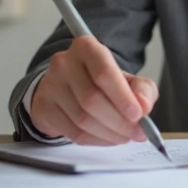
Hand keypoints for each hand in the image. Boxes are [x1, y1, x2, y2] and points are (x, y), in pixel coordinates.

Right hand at [30, 35, 158, 145]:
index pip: (104, 72)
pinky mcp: (43, 108)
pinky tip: (108, 138)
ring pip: (82, 119)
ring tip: (125, 136)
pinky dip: (96, 140)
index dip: (123, 97)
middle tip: (137, 132)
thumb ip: (142, 89)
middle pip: (92, 99)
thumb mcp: (127, 79)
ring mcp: (50, 86)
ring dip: (110, 134)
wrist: (67, 87)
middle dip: (120, 121)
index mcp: (86, 47)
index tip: (139, 114)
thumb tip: (144, 106)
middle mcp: (64, 63)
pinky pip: (73, 133)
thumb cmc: (101, 81)